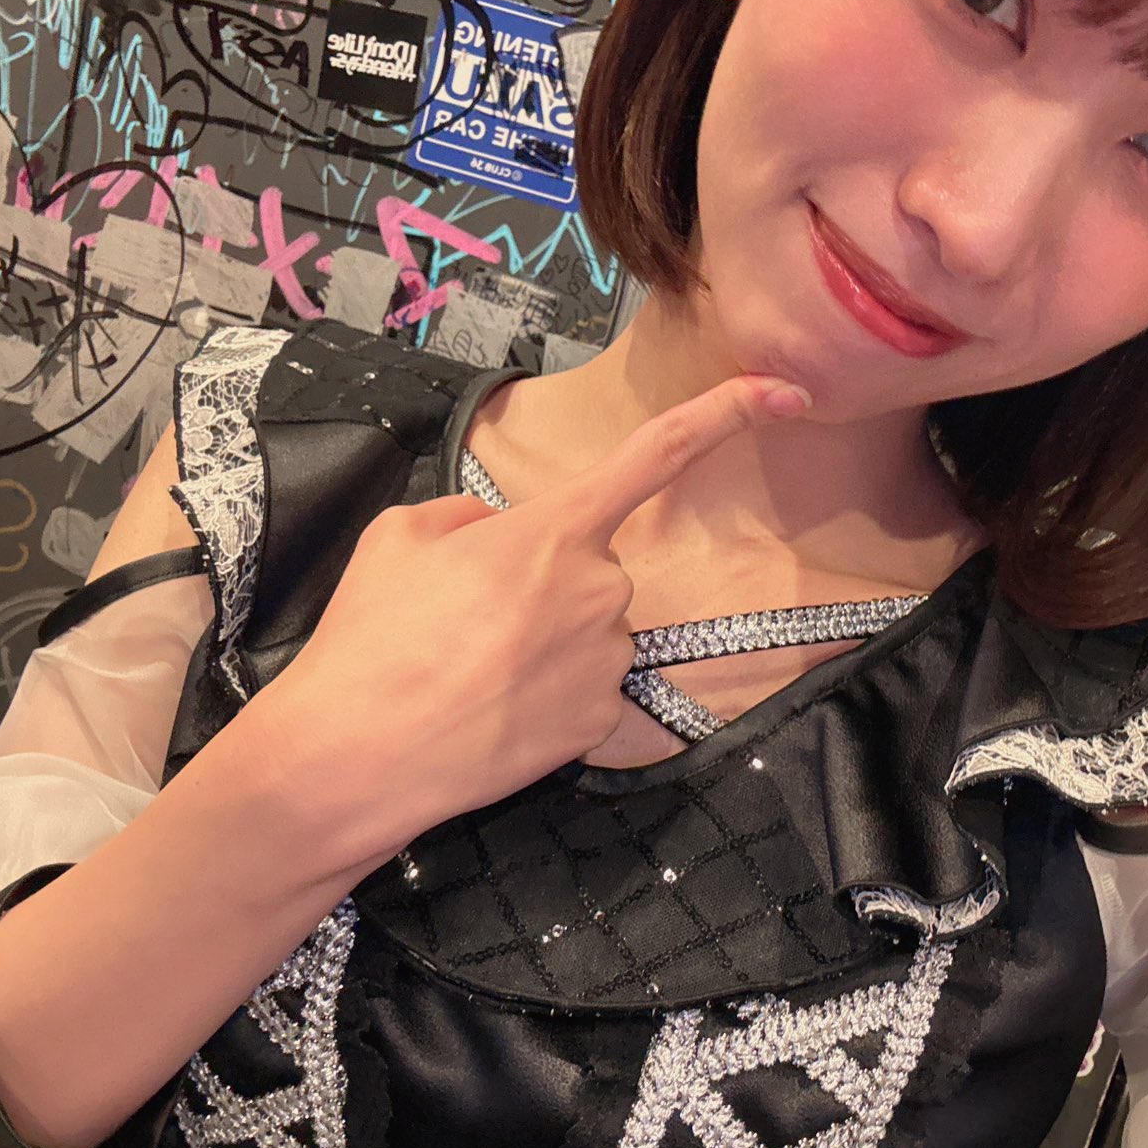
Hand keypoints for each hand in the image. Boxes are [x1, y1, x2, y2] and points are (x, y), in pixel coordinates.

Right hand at [232, 372, 811, 871]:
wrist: (359, 755)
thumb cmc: (373, 637)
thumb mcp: (402, 535)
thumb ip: (469, 518)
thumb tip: (499, 535)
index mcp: (556, 530)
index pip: (660, 453)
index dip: (730, 414)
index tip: (788, 393)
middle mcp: (600, 589)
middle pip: (590, 568)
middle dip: (539, 585)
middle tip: (463, 623)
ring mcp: (606, 659)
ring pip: (588, 631)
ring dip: (540, 642)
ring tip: (466, 669)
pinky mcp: (603, 722)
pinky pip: (586, 688)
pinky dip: (544, 695)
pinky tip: (491, 709)